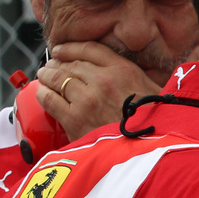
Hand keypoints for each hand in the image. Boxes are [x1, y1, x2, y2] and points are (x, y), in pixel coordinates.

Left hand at [35, 42, 166, 140]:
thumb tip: (129, 78)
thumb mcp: (154, 92)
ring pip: (58, 79)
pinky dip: (43, 93)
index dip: (71, 48)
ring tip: (44, 77)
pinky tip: (43, 93)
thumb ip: (137, 79)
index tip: (62, 49)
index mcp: (124, 71)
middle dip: (58, 63)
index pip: (90, 50)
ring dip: (48, 76)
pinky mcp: (74, 119)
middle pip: (71, 64)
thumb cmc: (155, 124)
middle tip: (51, 66)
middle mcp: (103, 80)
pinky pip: (50, 99)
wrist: (148, 149)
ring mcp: (87, 99)